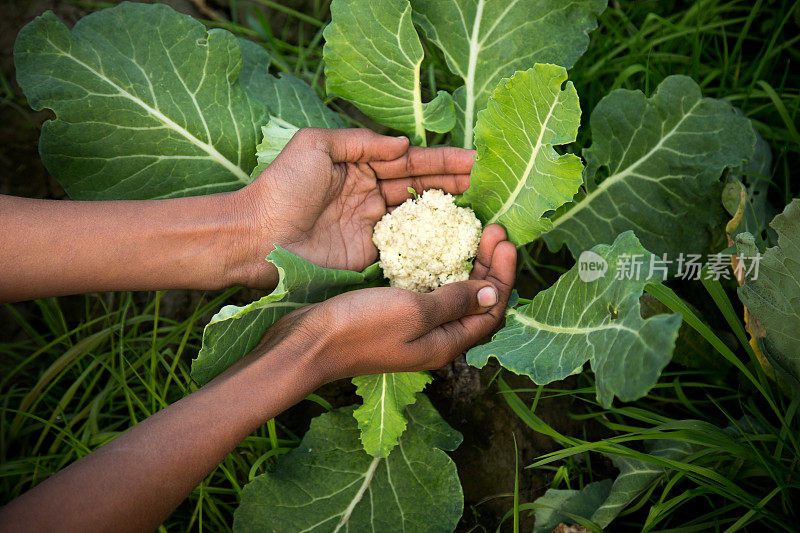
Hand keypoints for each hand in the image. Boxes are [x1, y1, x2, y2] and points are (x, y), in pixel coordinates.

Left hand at [233, 128, 475, 287]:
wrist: (256, 237)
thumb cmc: (282, 187)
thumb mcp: (316, 145)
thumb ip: (361, 141)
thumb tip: (403, 144)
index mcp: (358, 165)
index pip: (409, 161)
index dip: (442, 161)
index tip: (474, 160)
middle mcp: (369, 195)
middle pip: (420, 187)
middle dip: (454, 184)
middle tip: (488, 184)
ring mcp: (371, 226)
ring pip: (419, 216)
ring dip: (450, 212)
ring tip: (483, 208)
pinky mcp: (369, 255)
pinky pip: (406, 247)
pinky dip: (432, 243)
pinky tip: (458, 239)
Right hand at [261, 225, 515, 381]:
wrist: (309, 343)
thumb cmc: (361, 328)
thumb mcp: (414, 311)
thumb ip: (455, 301)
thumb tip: (494, 293)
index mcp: (446, 343)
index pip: (492, 312)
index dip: (504, 276)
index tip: (504, 240)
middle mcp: (435, 338)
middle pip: (477, 303)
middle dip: (491, 267)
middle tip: (494, 230)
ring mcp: (415, 328)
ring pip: (455, 296)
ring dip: (469, 267)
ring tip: (475, 235)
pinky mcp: (395, 316)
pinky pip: (431, 292)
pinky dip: (442, 270)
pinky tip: (439, 250)